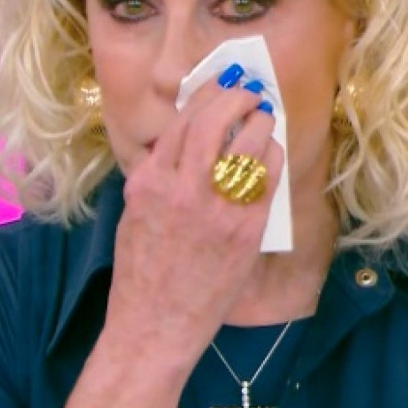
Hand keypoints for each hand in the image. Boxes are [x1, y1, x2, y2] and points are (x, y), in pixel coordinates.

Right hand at [104, 65, 282, 366]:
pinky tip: (271, 151)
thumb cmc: (141, 270)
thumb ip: (158, 173)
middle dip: (236, 98)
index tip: (221, 84)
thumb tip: (187, 137)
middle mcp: (182, 190)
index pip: (183, 121)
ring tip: (264, 117)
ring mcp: (217, 210)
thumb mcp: (135, 212)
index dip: (207, 94)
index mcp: (150, 182)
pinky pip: (267, 179)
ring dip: (260, 123)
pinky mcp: (246, 231)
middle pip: (214, 122)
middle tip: (249, 92)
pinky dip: (272, 157)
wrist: (156, 324)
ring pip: (247, 145)